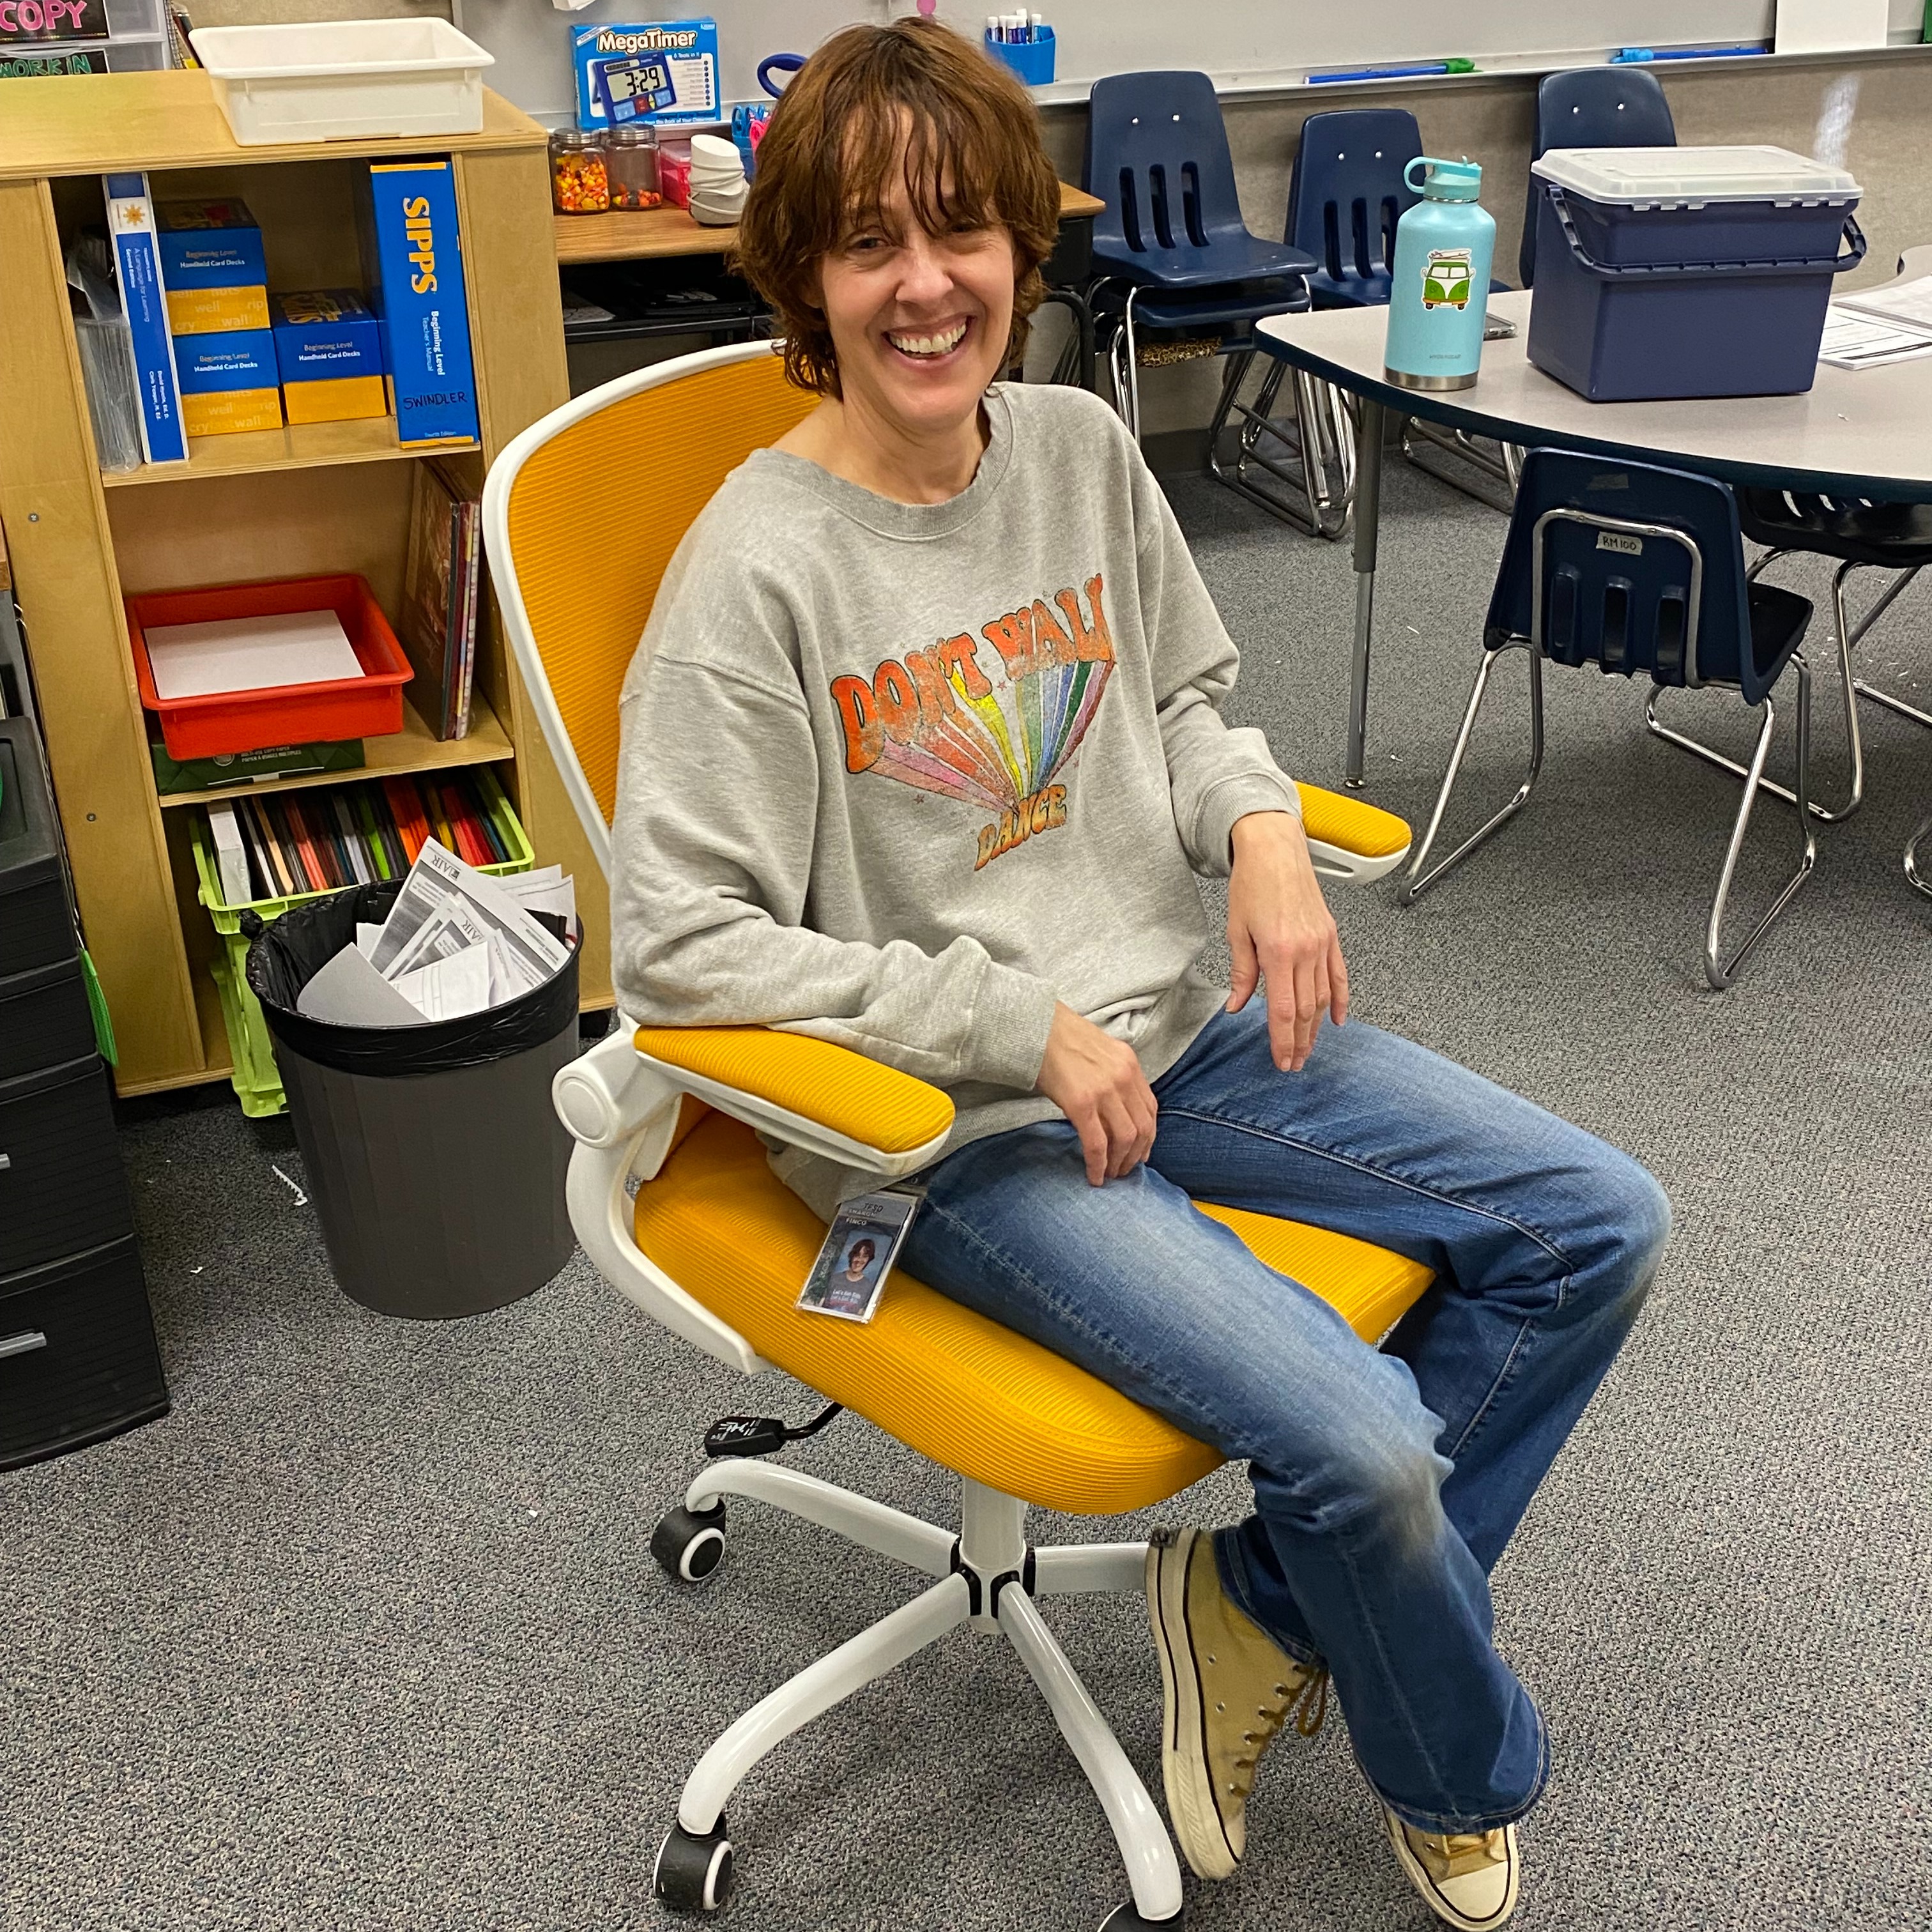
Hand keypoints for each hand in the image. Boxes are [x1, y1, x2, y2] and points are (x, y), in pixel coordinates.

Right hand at [1035, 1002, 1157, 1185]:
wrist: (1034, 1026)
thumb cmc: (1058, 1036)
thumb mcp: (1098, 1050)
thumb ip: (1112, 1074)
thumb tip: (1111, 1107)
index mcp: (1129, 1063)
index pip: (1150, 1108)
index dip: (1148, 1136)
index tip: (1140, 1152)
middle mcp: (1124, 1077)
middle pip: (1143, 1127)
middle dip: (1135, 1155)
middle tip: (1123, 1170)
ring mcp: (1104, 1090)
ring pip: (1125, 1139)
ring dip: (1119, 1163)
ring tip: (1108, 1174)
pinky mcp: (1082, 1103)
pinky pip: (1097, 1143)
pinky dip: (1098, 1165)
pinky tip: (1094, 1176)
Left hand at [1227, 811, 1348, 1072]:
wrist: (1275, 849)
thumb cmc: (1252, 883)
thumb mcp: (1237, 931)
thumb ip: (1241, 973)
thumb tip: (1237, 1006)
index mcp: (1278, 951)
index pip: (1282, 1010)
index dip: (1283, 1040)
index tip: (1282, 1061)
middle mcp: (1305, 950)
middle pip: (1305, 1010)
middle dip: (1300, 1041)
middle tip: (1293, 1063)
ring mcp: (1322, 943)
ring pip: (1322, 997)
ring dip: (1316, 1027)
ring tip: (1308, 1048)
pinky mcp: (1331, 936)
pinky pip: (1339, 976)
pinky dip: (1340, 1000)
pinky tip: (1337, 1020)